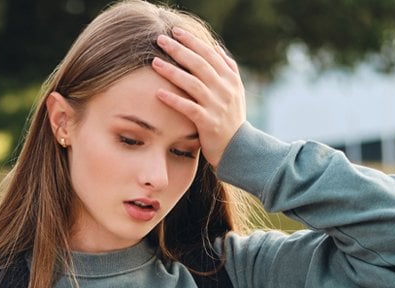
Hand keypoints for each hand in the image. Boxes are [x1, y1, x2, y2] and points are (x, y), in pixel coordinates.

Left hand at [151, 27, 245, 168]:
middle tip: (160, 39)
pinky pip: (188, 108)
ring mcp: (217, 106)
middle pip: (199, 64)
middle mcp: (225, 90)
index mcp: (230, 79)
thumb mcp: (235, 91)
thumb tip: (215, 47)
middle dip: (179, 50)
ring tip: (154, 62)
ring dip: (172, 72)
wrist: (240, 149)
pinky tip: (158, 93)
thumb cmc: (231, 117)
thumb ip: (227, 68)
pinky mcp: (208, 123)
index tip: (175, 31)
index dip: (192, 41)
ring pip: (193, 84)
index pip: (210, 54)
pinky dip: (173, 100)